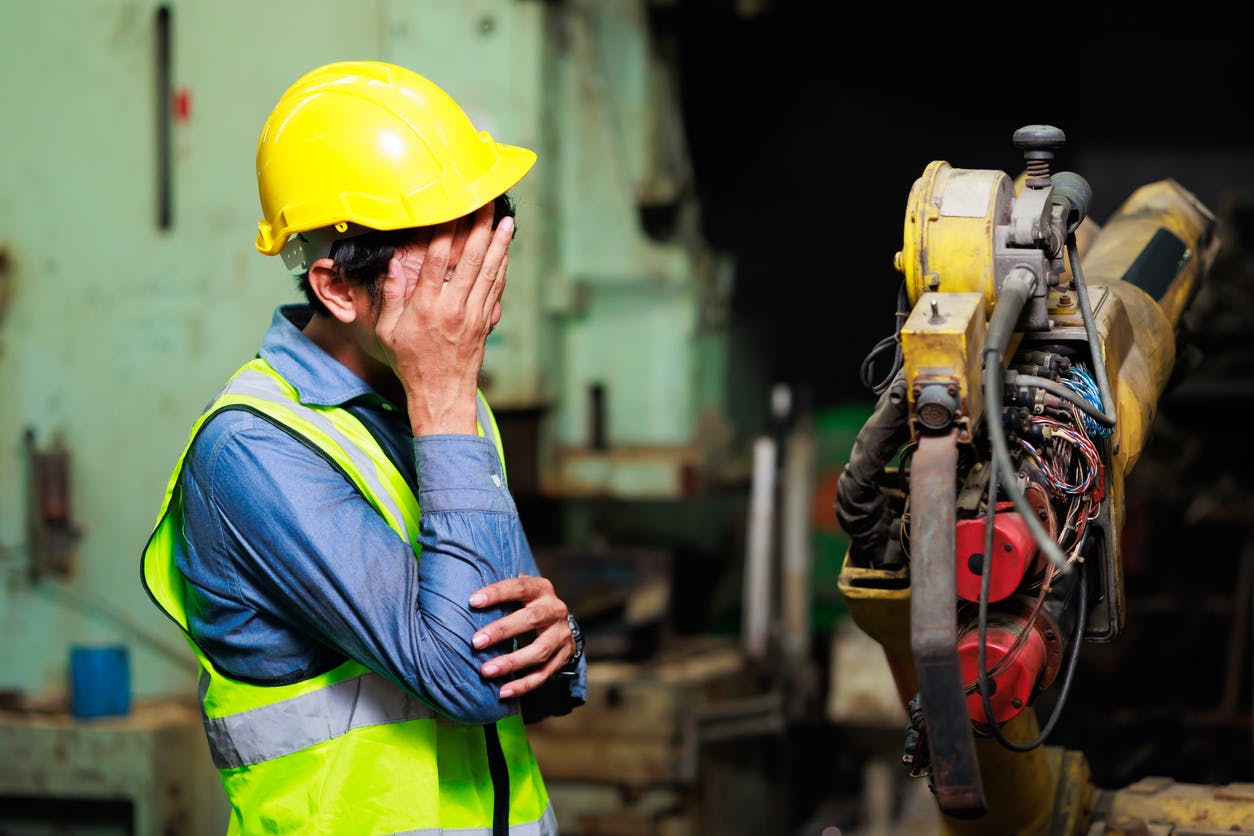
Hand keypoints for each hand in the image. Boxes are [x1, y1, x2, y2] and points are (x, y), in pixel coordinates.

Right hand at [373, 203, 513, 435]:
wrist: (441, 392)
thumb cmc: (410, 362)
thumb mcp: (387, 331)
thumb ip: (391, 295)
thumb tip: (393, 263)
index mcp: (425, 307)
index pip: (438, 260)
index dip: (446, 230)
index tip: (451, 207)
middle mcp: (453, 307)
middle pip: (471, 259)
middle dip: (480, 228)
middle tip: (487, 203)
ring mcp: (472, 314)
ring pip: (489, 271)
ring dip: (499, 243)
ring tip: (506, 219)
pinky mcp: (484, 321)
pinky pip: (496, 287)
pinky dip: (502, 266)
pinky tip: (506, 249)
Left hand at [469, 574, 576, 697]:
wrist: (560, 624)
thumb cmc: (526, 605)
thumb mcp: (518, 593)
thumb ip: (498, 593)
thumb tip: (457, 592)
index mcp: (541, 589)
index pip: (520, 587)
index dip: (497, 593)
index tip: (473, 601)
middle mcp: (555, 610)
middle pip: (531, 619)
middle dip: (502, 631)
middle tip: (476, 642)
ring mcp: (562, 635)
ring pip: (539, 651)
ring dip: (511, 662)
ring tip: (485, 671)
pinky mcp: (563, 657)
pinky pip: (543, 674)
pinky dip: (523, 685)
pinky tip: (503, 691)